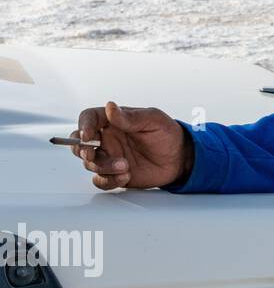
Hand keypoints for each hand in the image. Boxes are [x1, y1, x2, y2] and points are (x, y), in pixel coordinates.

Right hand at [70, 100, 191, 190]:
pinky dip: (109, 180)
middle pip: (79, 143)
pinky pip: (101, 180)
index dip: (84, 126)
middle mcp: (106, 139)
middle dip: (82, 150)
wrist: (180, 158)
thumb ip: (130, 117)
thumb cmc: (167, 134)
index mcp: (113, 121)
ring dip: (103, 167)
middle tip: (93, 155)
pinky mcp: (114, 174)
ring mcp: (109, 157)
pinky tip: (126, 176)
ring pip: (90, 164)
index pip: (88, 119)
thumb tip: (109, 107)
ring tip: (125, 166)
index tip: (88, 135)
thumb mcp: (153, 120)